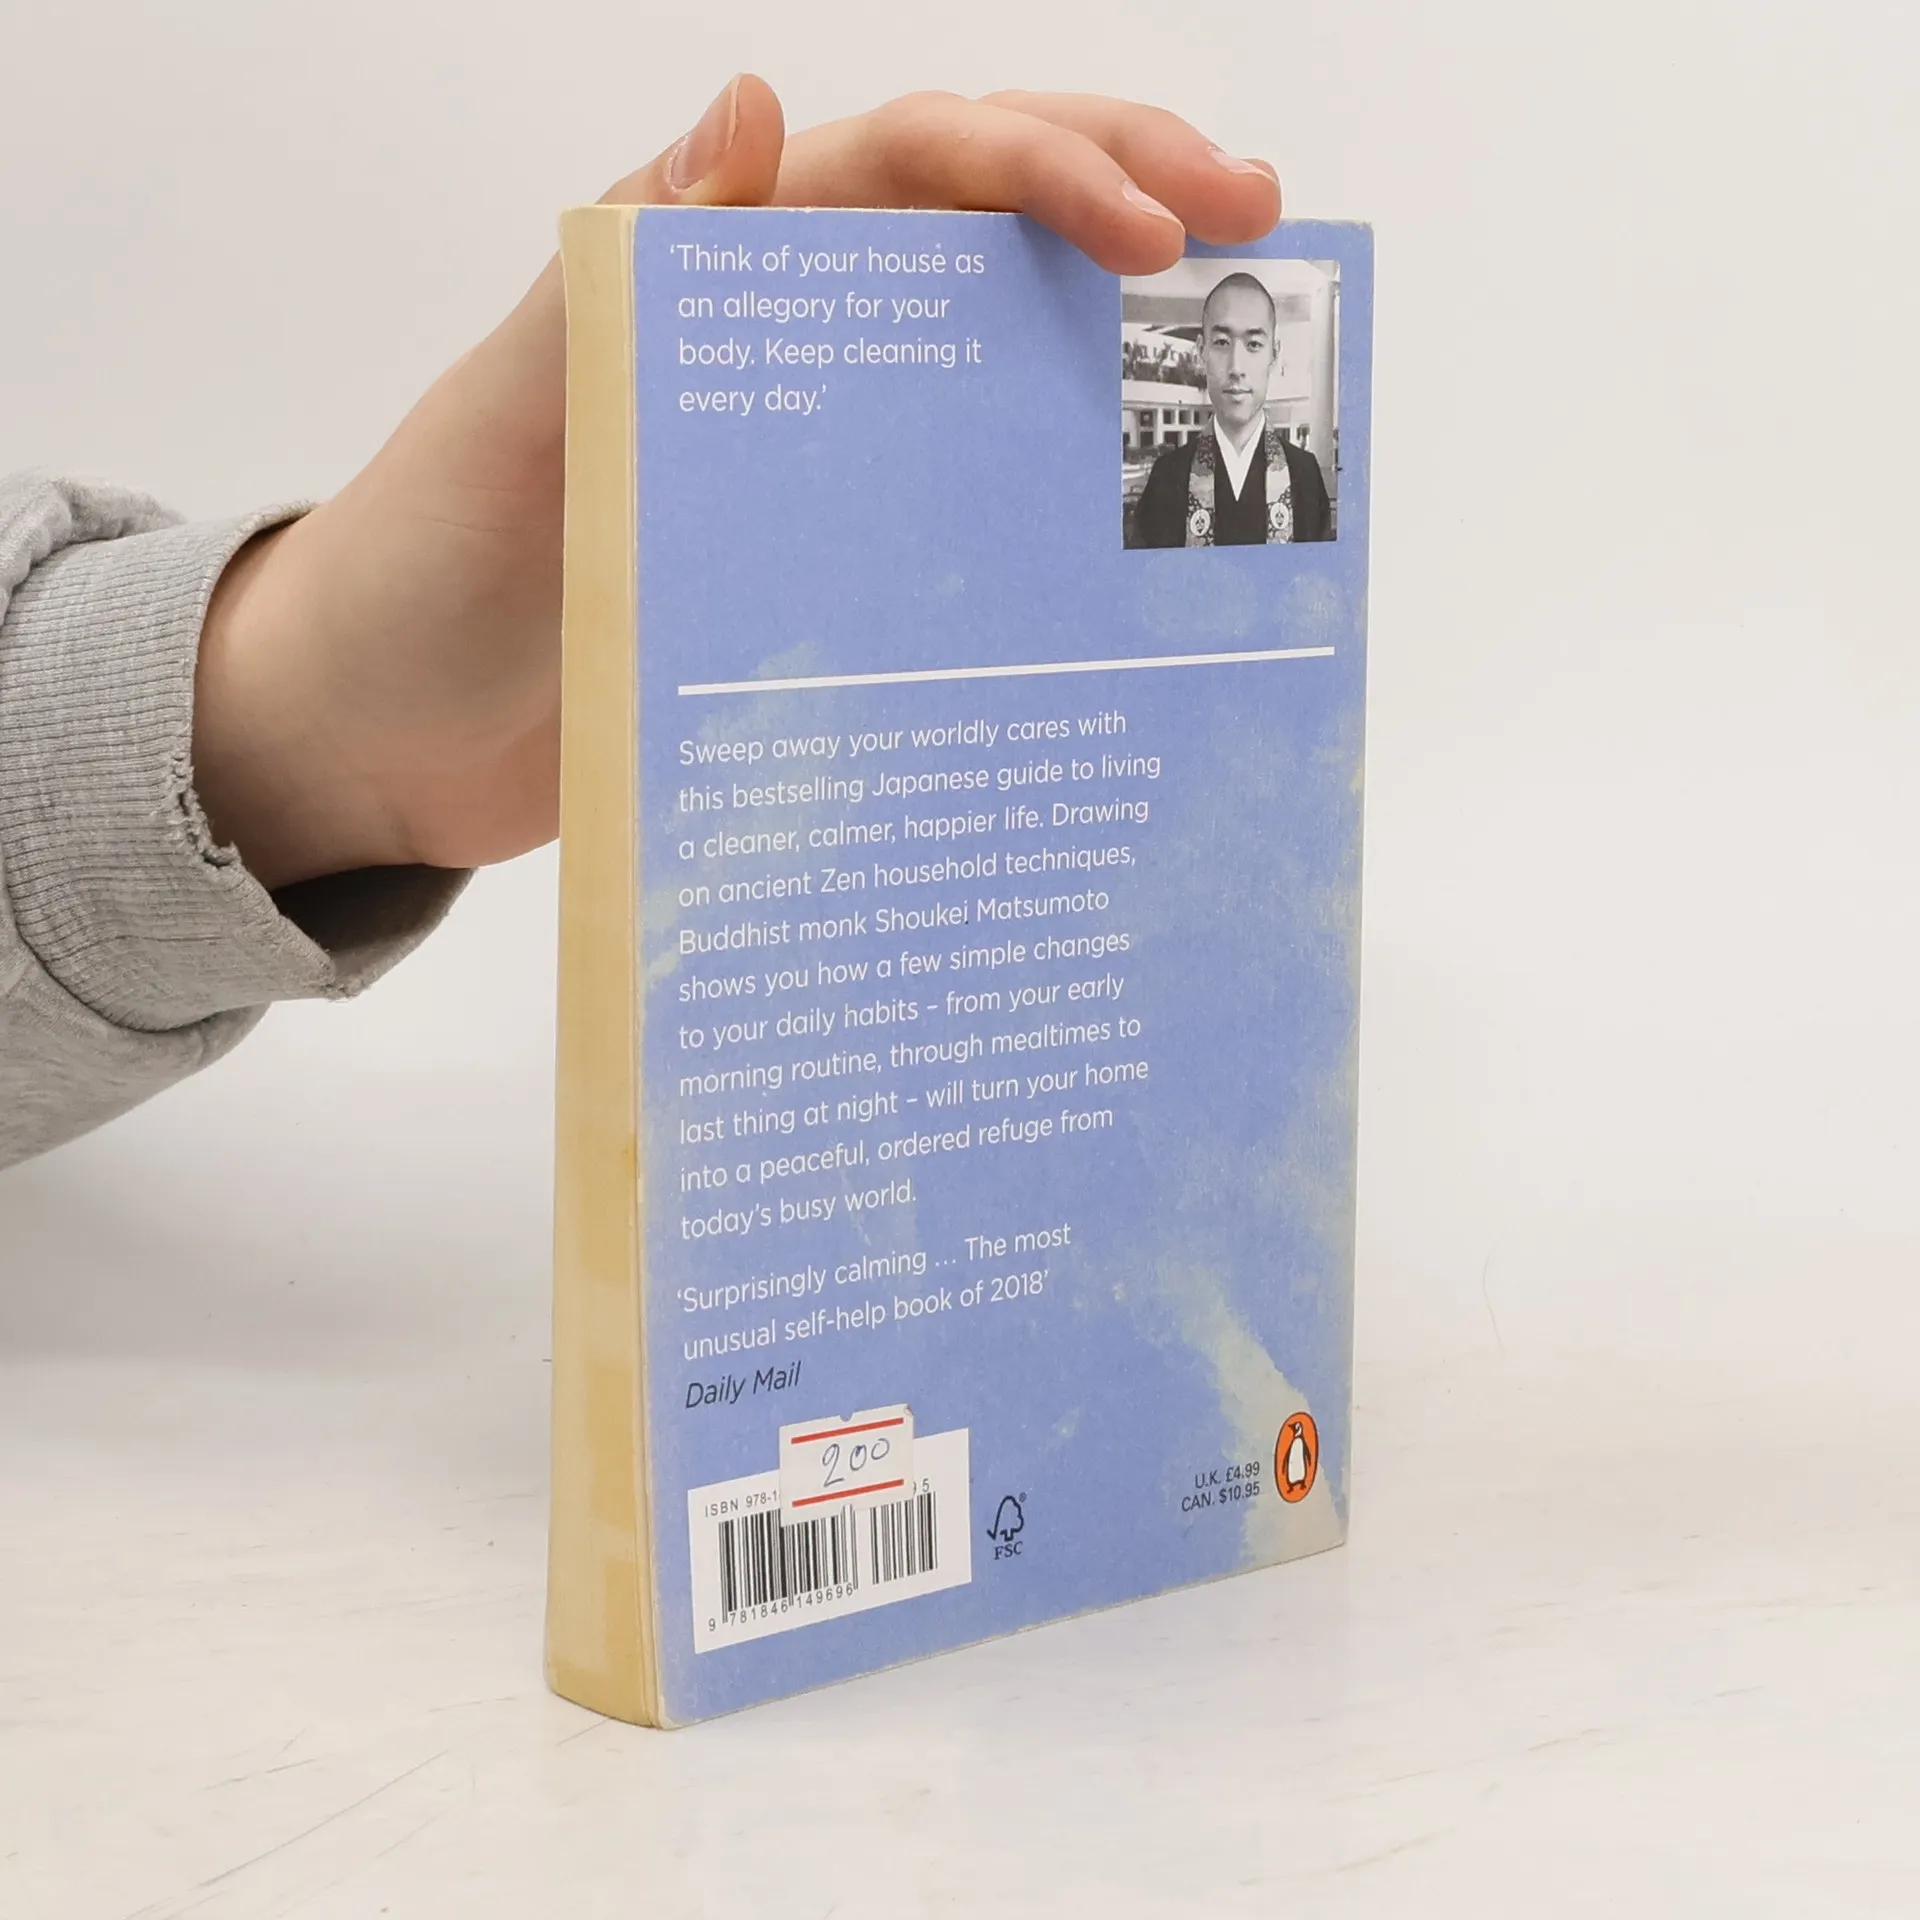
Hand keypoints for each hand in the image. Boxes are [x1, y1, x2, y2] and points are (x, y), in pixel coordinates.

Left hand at [192, 78, 1280, 888]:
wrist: (385, 742)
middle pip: (979, 236)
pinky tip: (1126, 549)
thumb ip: (630, 273)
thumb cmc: (426, 566)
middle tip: (1262, 224)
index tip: (1166, 228)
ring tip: (1239, 363)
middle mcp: (790, 351)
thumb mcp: (516, 411)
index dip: (1047, 166)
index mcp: (721, 272)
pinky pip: (953, 518)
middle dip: (1124, 200)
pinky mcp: (821, 576)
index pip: (913, 163)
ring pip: (989, 369)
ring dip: (1108, 350)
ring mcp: (816, 467)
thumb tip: (757, 106)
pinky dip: (1042, 513)